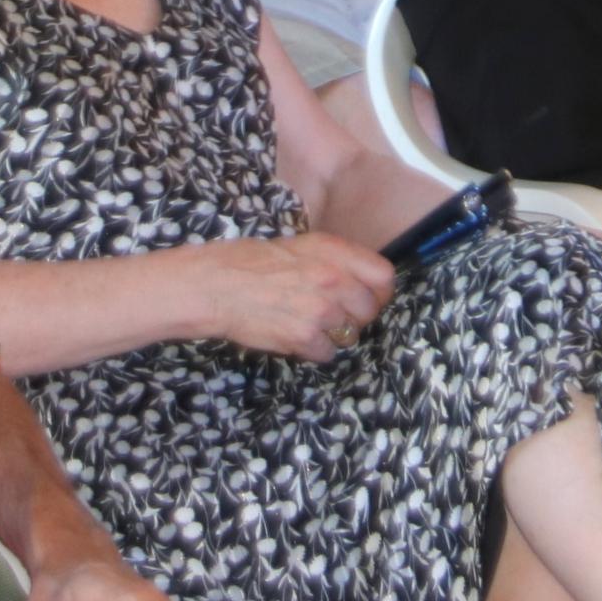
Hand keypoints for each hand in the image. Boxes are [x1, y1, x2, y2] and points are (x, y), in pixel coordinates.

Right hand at [196, 234, 394, 363]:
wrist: (217, 285)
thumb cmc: (253, 262)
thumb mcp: (301, 246)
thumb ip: (335, 260)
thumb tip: (360, 279)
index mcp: (334, 252)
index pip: (384, 277)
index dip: (379, 292)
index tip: (369, 298)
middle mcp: (333, 280)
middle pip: (369, 311)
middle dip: (354, 316)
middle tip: (331, 314)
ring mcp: (320, 311)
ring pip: (350, 335)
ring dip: (333, 334)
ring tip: (308, 322)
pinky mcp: (304, 338)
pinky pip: (327, 353)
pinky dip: (314, 350)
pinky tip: (295, 335)